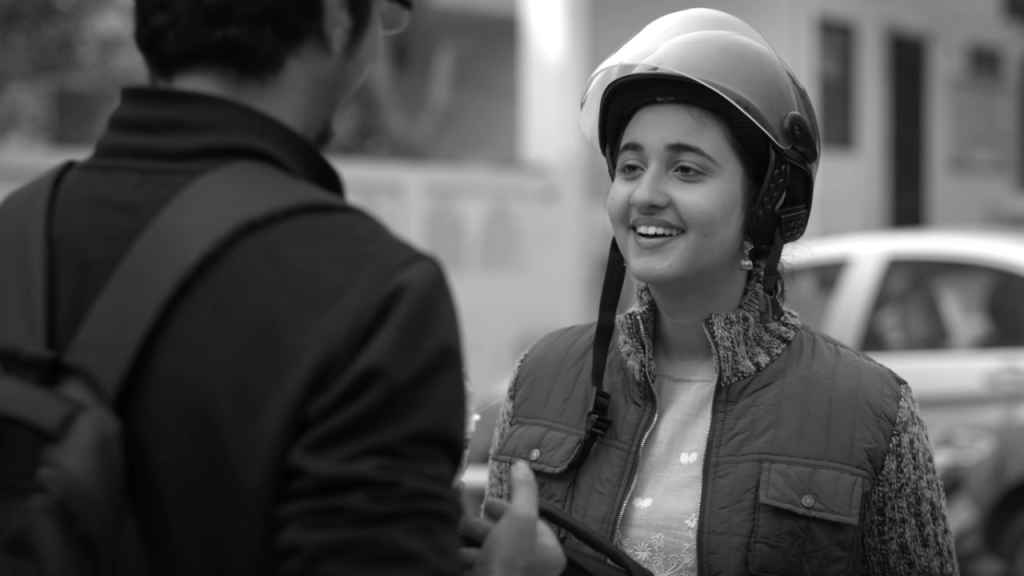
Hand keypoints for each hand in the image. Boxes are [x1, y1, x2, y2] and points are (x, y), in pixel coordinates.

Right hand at [458, 460, 565, 575]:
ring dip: (474, 543)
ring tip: (465, 543)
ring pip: (489, 550)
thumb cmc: (509, 564)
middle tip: (471, 523)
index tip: (492, 504)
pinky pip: (478, 565)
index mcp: (549, 554)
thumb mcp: (520, 518)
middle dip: (485, 526)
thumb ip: (523, 490)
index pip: (530, 521)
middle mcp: (534, 568)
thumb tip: (522, 465)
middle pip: (507, 535)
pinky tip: (460, 557)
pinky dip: (467, 559)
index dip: (509, 509)